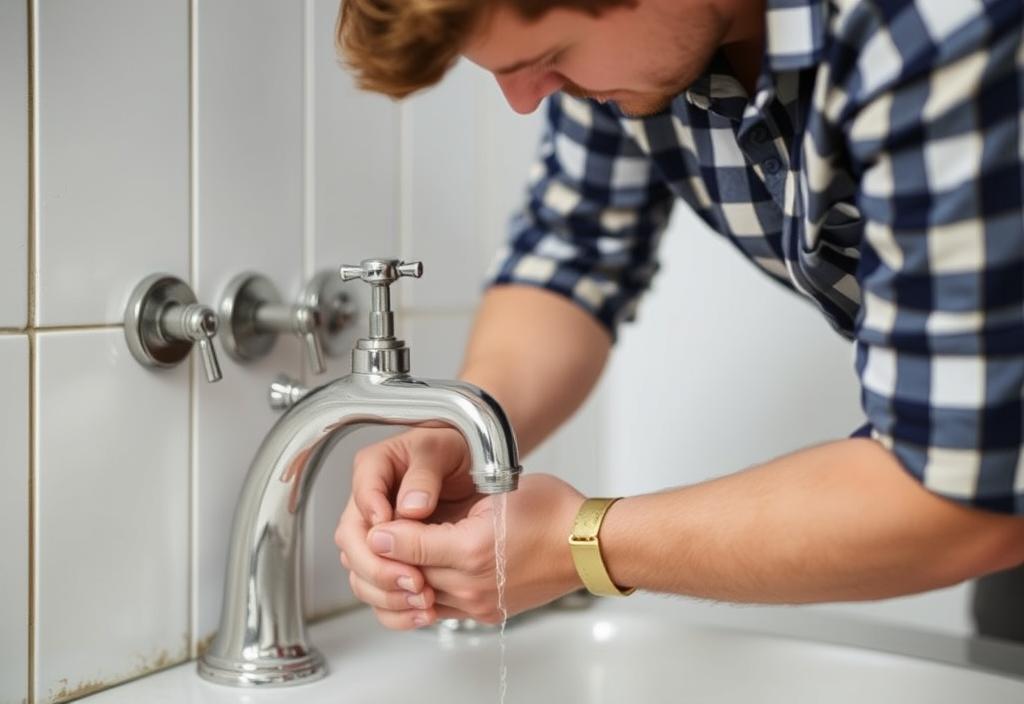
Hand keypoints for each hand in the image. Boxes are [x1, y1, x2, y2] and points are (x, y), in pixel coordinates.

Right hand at [334, 428, 481, 628]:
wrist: (472, 468)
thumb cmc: (455, 448)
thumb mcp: (442, 451)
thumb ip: (424, 476)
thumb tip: (410, 508)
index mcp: (374, 468)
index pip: (363, 494)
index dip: (377, 519)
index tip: (395, 535)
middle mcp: (368, 502)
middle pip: (352, 540)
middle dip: (378, 564)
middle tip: (411, 576)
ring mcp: (375, 533)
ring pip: (359, 570)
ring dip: (385, 590)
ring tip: (420, 598)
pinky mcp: (389, 559)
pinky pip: (377, 589)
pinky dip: (394, 606)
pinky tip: (419, 612)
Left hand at [365, 473, 584, 626]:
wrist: (588, 543)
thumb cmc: (552, 511)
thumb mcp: (494, 493)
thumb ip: (439, 509)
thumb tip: (392, 525)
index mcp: (472, 549)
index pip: (403, 545)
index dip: (384, 529)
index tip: (377, 518)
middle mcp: (473, 585)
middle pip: (404, 575)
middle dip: (386, 555)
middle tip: (378, 533)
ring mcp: (479, 604)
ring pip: (416, 599)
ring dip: (400, 578)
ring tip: (397, 553)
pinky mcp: (486, 612)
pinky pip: (439, 609)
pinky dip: (422, 593)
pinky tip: (422, 571)